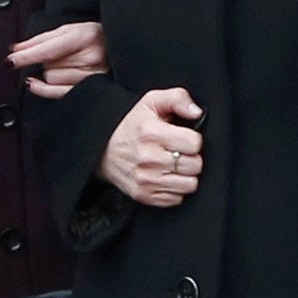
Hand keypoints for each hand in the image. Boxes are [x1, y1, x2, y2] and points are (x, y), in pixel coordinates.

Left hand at [8, 20, 107, 100]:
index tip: (10, 60)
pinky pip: (60, 94)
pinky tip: (34, 84)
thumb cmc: (94, 37)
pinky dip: (44, 89)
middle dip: (47, 61)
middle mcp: (92, 57)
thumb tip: (16, 49)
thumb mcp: (68, 30)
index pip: (50, 50)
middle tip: (62, 55)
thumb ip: (41, 40)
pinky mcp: (95, 90)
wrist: (120, 47)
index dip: (27, 56)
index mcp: (85, 36)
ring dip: (53, 73)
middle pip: (49, 65)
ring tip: (69, 65)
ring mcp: (95, 76)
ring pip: (52, 79)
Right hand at [98, 87, 203, 207]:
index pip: (195, 143)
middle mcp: (148, 157)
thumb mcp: (151, 102)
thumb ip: (177, 99)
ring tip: (171, 165)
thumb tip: (196, 112)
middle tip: (176, 151)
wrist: (101, 148)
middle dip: (189, 157)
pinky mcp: (144, 194)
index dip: (191, 139)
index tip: (181, 138)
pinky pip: (177, 198)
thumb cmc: (131, 125)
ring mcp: (145, 179)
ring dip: (184, 175)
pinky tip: (163, 176)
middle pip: (195, 165)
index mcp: (151, 132)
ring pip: (189, 184)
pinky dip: (173, 189)